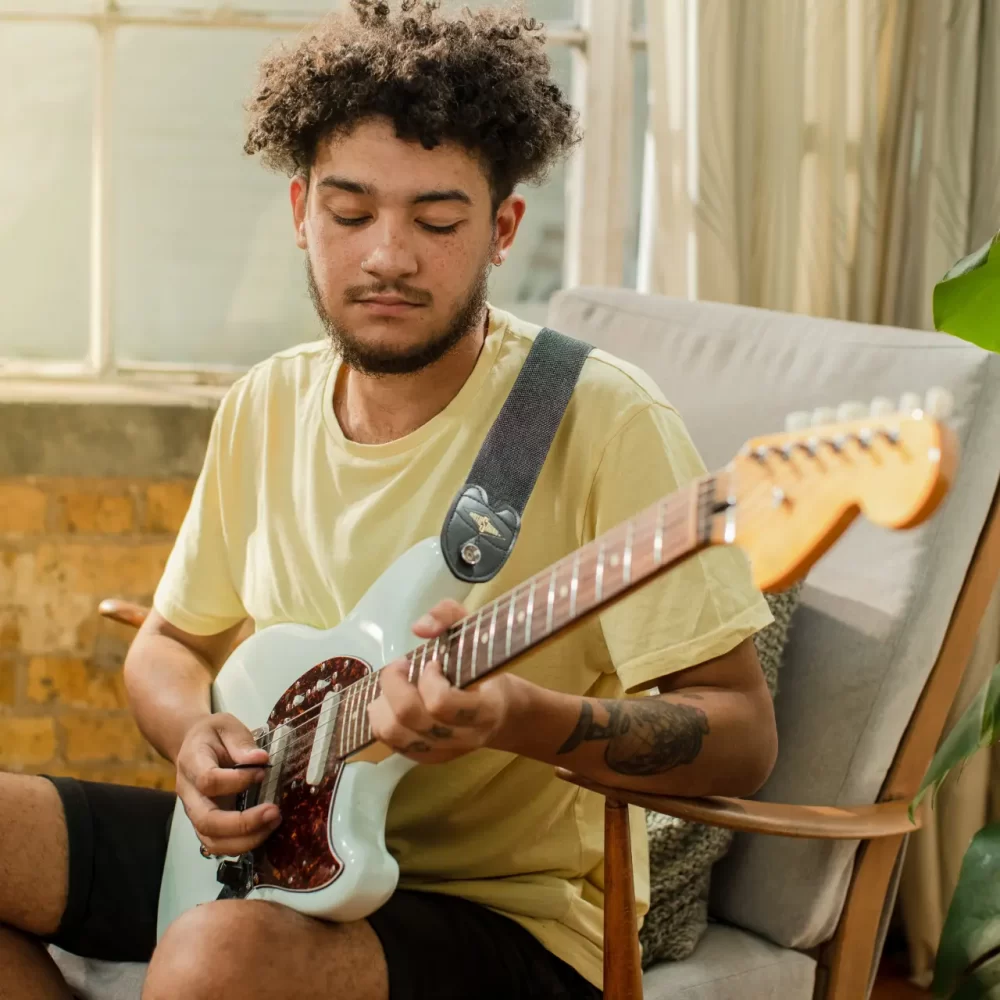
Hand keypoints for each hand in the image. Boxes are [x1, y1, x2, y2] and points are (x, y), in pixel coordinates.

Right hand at [175, 713, 280, 856]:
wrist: (193, 744)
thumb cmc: (213, 735)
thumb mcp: (226, 726)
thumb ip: (241, 742)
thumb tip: (260, 759)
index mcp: (192, 763)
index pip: (208, 780)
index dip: (237, 781)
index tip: (263, 772)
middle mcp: (189, 793)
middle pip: (206, 820)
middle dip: (242, 823)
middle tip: (274, 812)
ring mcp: (195, 812)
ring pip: (211, 839)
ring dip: (245, 839)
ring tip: (273, 822)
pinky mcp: (205, 823)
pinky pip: (218, 843)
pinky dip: (241, 844)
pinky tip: (265, 830)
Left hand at [367, 599, 518, 763]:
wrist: (507, 713)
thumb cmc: (489, 667)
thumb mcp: (477, 630)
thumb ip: (450, 615)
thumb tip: (419, 628)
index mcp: (484, 708)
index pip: (441, 703)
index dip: (428, 679)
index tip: (433, 662)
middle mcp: (464, 736)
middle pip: (411, 718)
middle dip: (394, 685)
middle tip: (402, 667)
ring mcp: (445, 751)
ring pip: (395, 734)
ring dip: (383, 704)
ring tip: (394, 685)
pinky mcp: (430, 758)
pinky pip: (392, 744)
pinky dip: (382, 720)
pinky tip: (392, 703)